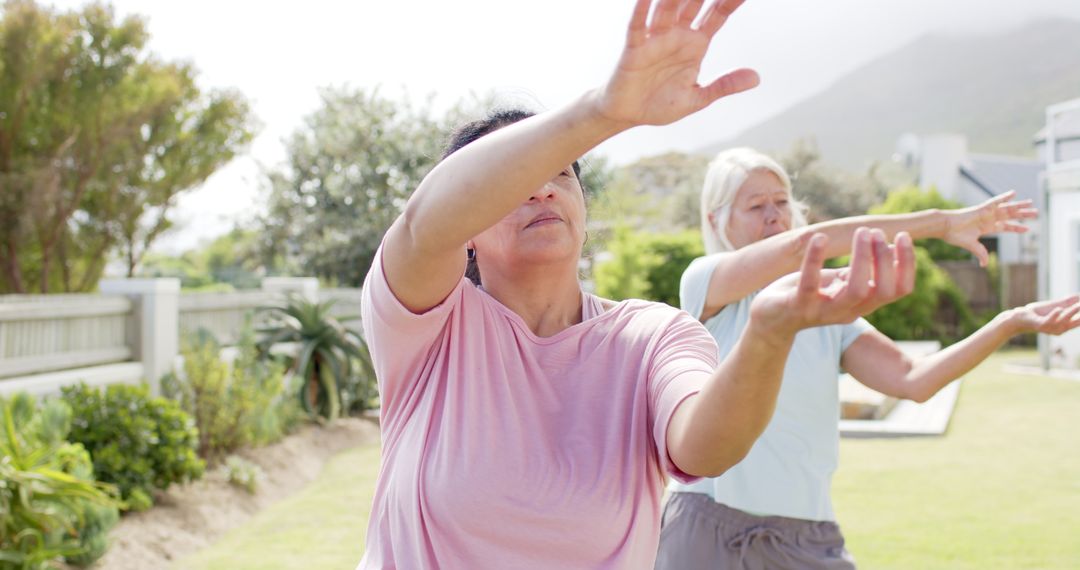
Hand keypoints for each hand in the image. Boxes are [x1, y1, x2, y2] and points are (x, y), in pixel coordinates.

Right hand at [597, 0, 759, 127]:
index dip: (730, 2)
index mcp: (695, 45)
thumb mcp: (697, 98)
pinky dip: (642, 10)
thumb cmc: (660, 104)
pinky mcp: (634, 49)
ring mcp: (655, 40)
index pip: (717, 16)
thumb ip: (724, 85)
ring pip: (667, 10)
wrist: (628, 116)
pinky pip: (638, 26)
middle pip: (693, 5)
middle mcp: (676, 36)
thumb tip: (756, 77)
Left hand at [750, 228, 914, 336]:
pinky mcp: (797, 307)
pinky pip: (809, 284)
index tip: (904, 236)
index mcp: (861, 304)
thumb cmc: (806, 295)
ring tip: (862, 232)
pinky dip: (815, 259)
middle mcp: (847, 311)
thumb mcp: (839, 282)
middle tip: (874, 232)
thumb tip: (892, 246)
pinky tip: (819, 237)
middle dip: (884, 260)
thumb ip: (863, 270)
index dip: (906, 265)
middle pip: (881, 291)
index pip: (898, 290)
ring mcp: (823, 311)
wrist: (769, 320)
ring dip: (861, 259)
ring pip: (855, 291)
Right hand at [943, 190, 1036, 265]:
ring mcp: (987, 212)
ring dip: (1020, 206)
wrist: (945, 226)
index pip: (1006, 227)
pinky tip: (1014, 193)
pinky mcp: (983, 208)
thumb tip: (984, 265)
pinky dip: (1005, 197)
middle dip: (1023, 215)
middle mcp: (989, 218)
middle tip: (1036, 213)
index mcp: (987, 227)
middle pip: (1010, 216)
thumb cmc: (954, 235)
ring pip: (1007, 209)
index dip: (1016, 228)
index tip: (1027, 229)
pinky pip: (996, 201)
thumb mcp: (971, 246)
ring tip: (1032, 204)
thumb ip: (980, 253)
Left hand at [1008, 295, 1079, 334]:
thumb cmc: (1040, 313)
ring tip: (1078, 306)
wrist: (1021, 318)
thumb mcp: (1058, 306)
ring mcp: (1049, 328)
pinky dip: (1054, 315)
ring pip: (1062, 321)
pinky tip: (1059, 309)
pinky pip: (1048, 321)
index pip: (1079, 322)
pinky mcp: (1039, 325)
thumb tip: (1079, 297)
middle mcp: (1059, 329)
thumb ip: (1070, 302)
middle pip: (1074, 323)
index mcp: (1065, 326)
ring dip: (1071, 313)